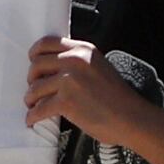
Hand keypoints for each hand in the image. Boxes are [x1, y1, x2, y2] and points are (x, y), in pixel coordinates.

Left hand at [24, 34, 147, 148]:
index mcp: (83, 49)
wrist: (132, 118)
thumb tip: (51, 68)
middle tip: (34, 90)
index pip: (47, 43)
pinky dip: (33, 116)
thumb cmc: (117, 98)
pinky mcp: (66, 101)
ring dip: (31, 100)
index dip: (35, 54)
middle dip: (32, 80)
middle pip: (36, 65)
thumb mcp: (98, 67)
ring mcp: (69, 80)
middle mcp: (74, 61)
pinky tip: (33, 120)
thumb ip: (77, 62)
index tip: (32, 63)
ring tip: (34, 106)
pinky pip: (39, 108)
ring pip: (35, 88)